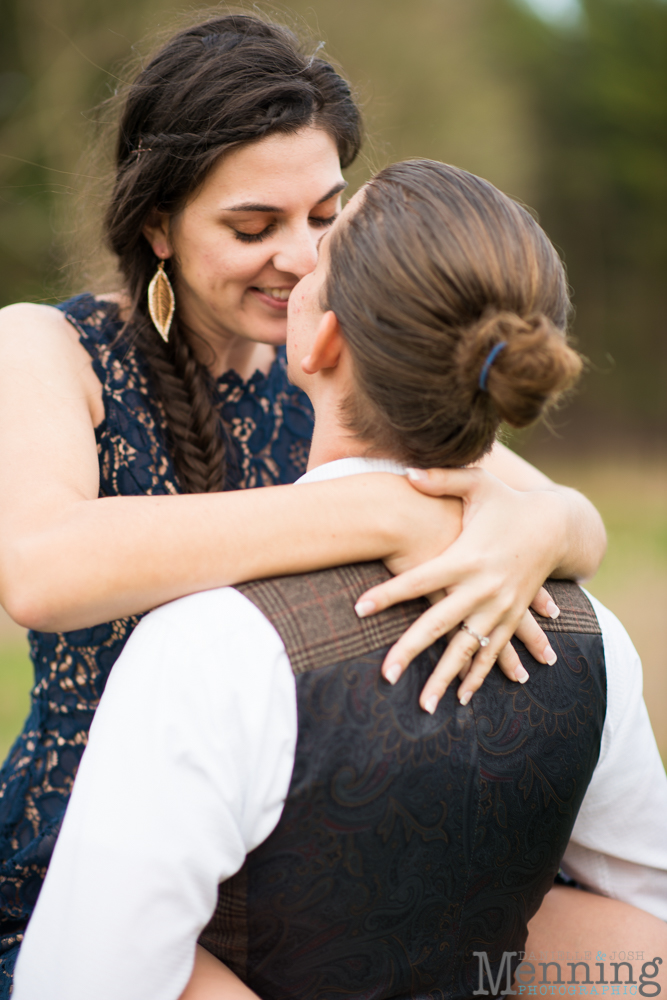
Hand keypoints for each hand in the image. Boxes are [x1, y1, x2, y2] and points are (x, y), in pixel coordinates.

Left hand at [356, 467, 564, 712]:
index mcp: (467, 558)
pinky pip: (493, 653)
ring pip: (467, 650)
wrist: (557, 526)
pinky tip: (460, 700)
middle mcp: (482, 588)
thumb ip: (442, 478)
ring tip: (423, 706)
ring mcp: (499, 608)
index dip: (389, 594)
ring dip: (445, 678)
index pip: (419, 580)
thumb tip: (406, 473)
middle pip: (439, 625)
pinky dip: (478, 677)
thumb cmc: (509, 503)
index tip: (359, 608)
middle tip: (385, 675)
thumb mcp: (479, 484)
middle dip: (410, 651)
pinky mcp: (511, 619)